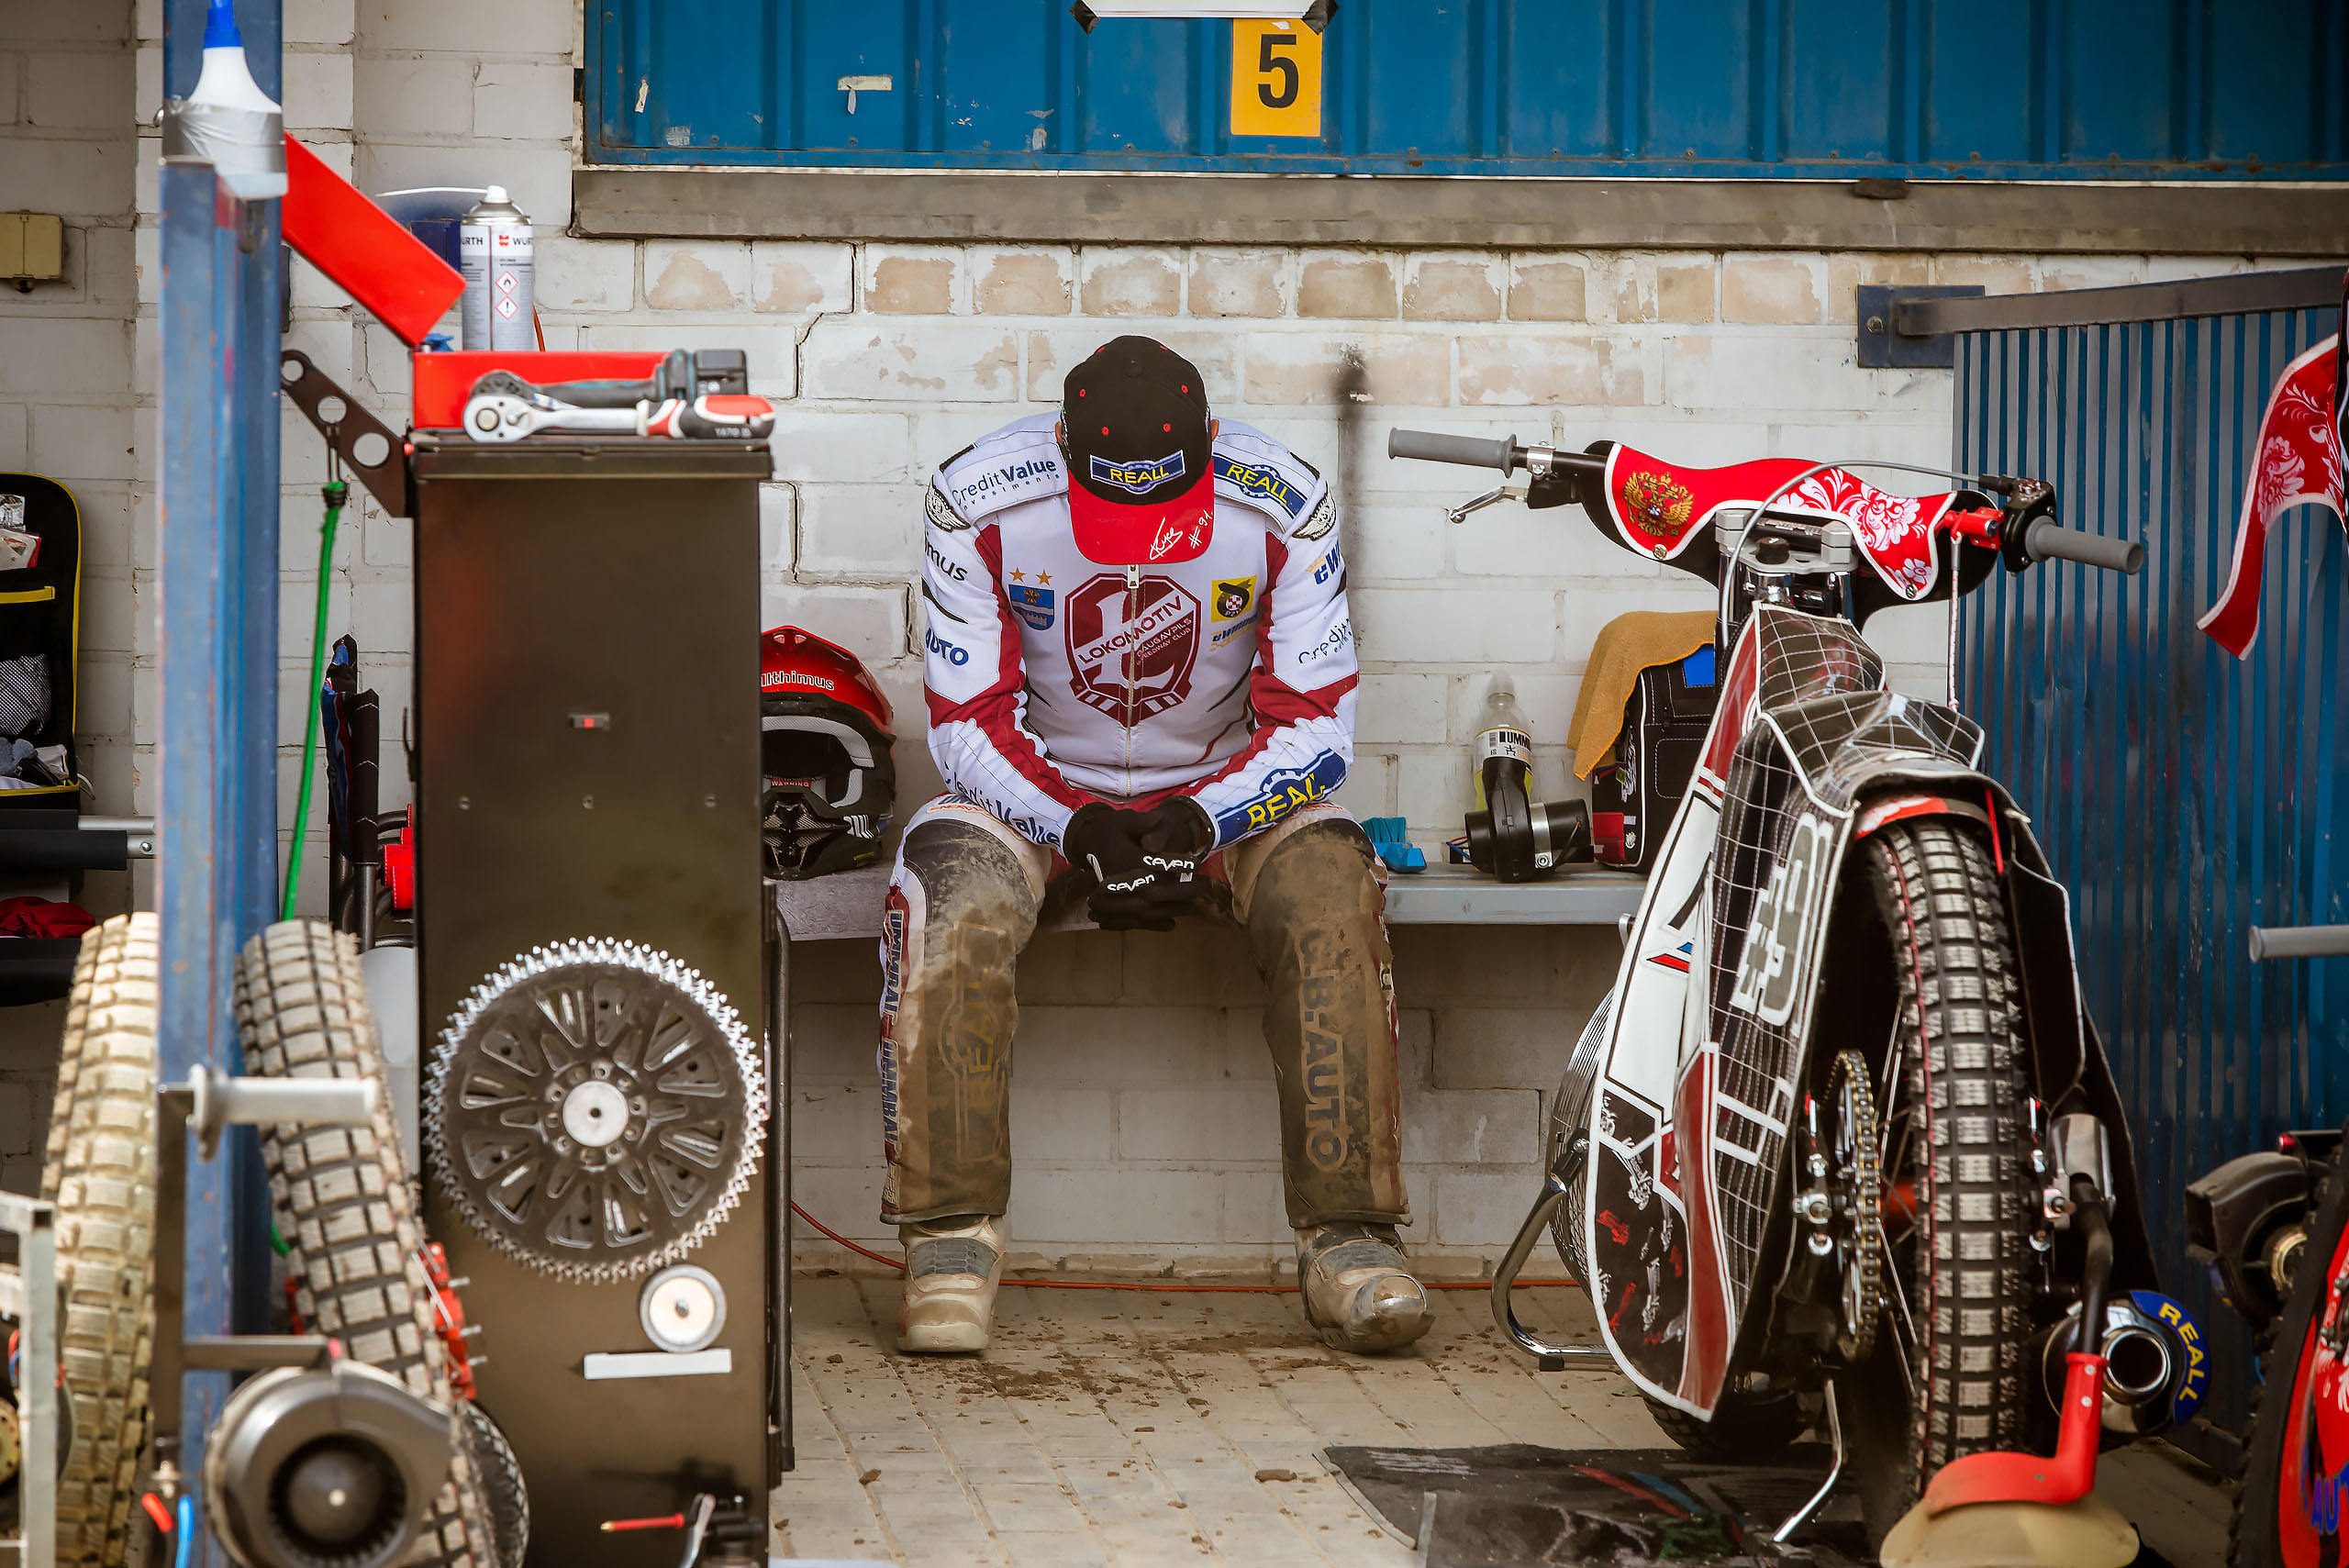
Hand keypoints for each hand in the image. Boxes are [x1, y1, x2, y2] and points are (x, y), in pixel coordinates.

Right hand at [1064, 800, 1213, 930]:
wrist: (1085, 843)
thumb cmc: (1109, 829)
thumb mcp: (1124, 819)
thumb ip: (1142, 822)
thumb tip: (1160, 819)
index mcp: (1122, 858)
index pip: (1153, 864)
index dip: (1175, 864)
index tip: (1195, 864)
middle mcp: (1118, 880)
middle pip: (1154, 891)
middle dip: (1181, 891)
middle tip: (1204, 886)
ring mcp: (1114, 896)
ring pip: (1146, 910)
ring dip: (1172, 909)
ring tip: (1195, 905)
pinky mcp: (1112, 906)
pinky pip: (1134, 921)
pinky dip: (1153, 924)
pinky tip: (1172, 924)